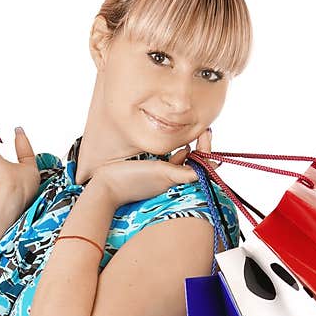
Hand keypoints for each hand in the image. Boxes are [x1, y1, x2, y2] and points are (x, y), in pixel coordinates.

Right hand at [94, 127, 217, 207]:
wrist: (106, 186)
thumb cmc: (133, 180)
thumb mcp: (162, 173)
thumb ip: (184, 172)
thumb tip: (209, 169)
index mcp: (176, 181)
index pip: (202, 166)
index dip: (207, 149)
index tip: (205, 131)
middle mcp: (171, 179)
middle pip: (194, 161)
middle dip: (199, 145)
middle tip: (202, 129)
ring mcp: (161, 175)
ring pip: (182, 159)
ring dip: (187, 146)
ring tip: (191, 132)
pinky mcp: (150, 171)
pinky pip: (168, 160)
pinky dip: (174, 150)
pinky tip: (172, 141)